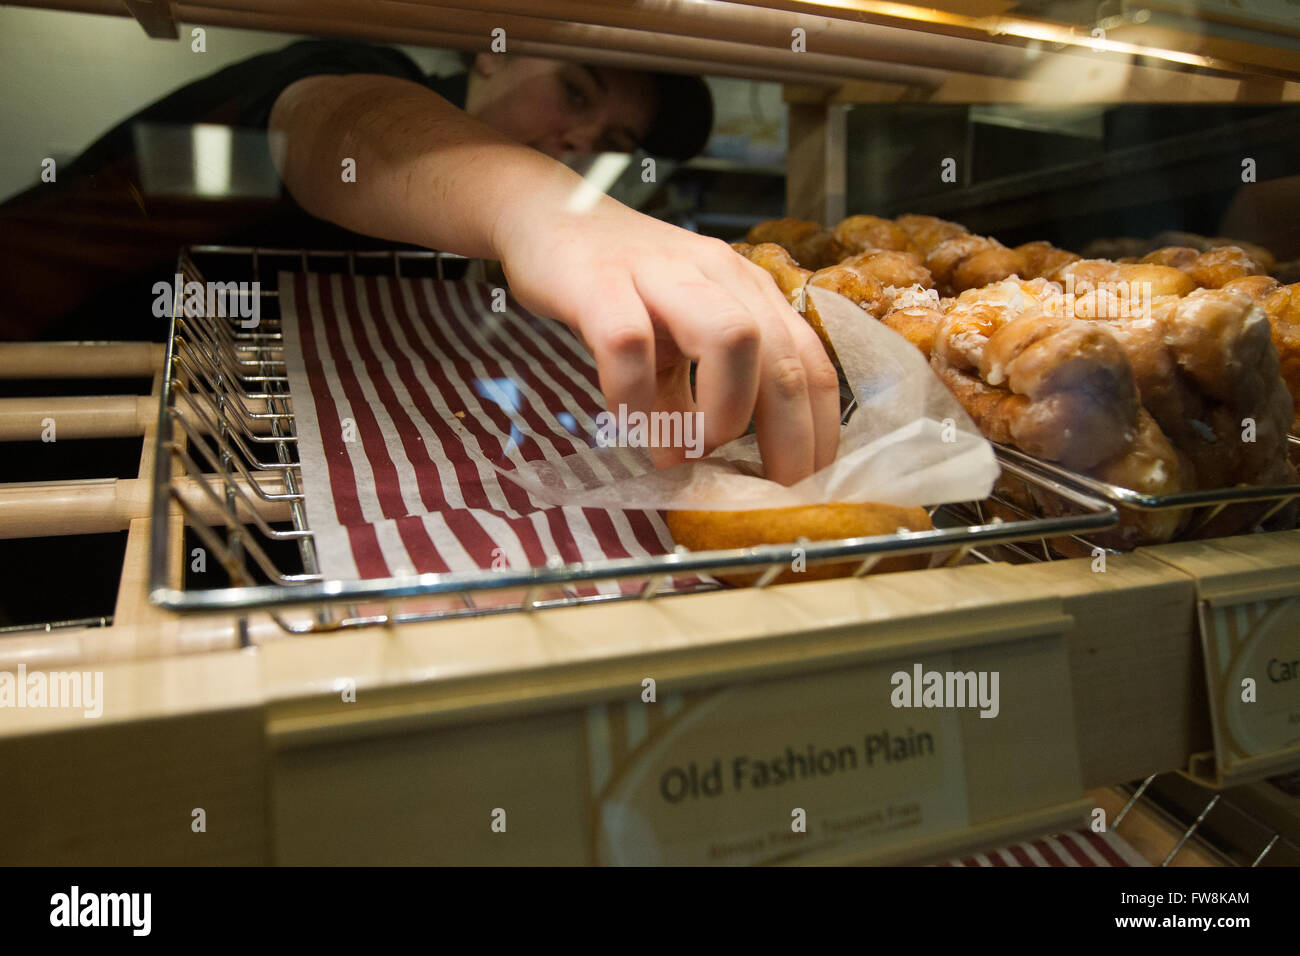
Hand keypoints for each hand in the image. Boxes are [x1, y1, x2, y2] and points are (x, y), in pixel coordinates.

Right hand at [492, 190, 839, 485]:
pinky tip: (628, 422)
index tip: (812, 483)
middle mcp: (718, 275)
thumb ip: (692, 395)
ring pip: (730, 338)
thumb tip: (695, 468)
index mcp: (747, 290)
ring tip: (692, 448)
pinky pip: (630, 345)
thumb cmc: (620, 282)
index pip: (809, 361)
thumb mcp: (672, 339)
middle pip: (783, 357)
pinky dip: (635, 398)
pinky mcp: (600, 283)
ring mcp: (661, 275)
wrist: (548, 212)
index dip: (820, 428)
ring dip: (723, 411)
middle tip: (769, 490)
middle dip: (788, 437)